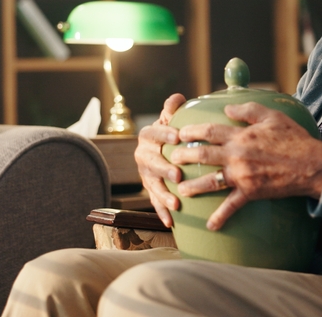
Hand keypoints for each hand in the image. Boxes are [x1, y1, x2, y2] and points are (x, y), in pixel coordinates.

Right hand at [134, 93, 186, 226]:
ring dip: (163, 195)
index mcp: (148, 136)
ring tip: (176, 203)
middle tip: (178, 175)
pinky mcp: (150, 189)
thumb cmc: (172, 132)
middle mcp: (143, 155)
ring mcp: (146, 174)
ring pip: (152, 185)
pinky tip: (171, 222)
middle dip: (164, 169)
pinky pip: (154, 202)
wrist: (161, 149)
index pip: (154, 133)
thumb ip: (172, 109)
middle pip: (152, 162)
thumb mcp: (170, 119)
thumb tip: (177, 98)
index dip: (164, 133)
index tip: (178, 136)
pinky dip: (161, 212)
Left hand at [169, 102, 321, 230]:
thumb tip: (227, 107)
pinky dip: (220, 217)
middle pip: (203, 155)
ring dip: (193, 186)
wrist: (311, 165)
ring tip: (180, 188)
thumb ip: (248, 109)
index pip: (209, 131)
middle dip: (184, 156)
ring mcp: (243, 175)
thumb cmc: (294, 138)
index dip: (191, 131)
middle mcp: (238, 155)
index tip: (180, 133)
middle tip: (172, 158)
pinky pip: (232, 206)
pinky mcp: (251, 192)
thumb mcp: (273, 116)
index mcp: (241, 136)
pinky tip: (210, 225)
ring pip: (211, 181)